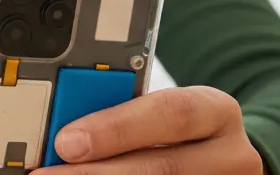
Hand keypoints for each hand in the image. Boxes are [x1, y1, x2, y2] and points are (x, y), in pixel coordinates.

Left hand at [32, 86, 264, 173]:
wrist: (221, 157)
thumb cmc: (178, 130)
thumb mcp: (159, 111)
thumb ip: (122, 114)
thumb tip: (63, 132)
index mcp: (214, 110)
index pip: (169, 113)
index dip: (116, 129)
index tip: (67, 141)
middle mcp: (231, 154)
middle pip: (164, 167)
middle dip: (98, 173)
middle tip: (49, 174)